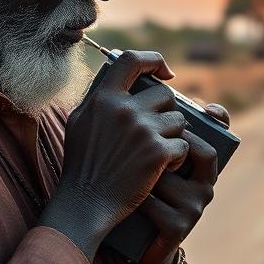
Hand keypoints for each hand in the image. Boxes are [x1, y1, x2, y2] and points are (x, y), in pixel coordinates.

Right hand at [40, 50, 187, 258]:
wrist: (86, 203)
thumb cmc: (83, 165)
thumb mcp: (80, 123)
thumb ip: (100, 98)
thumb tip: (120, 76)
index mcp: (103, 98)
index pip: (131, 60)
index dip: (154, 60)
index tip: (165, 71)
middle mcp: (123, 109)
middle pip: (165, 95)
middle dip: (166, 112)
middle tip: (157, 132)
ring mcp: (142, 130)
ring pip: (178, 120)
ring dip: (173, 136)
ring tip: (156, 153)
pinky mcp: (158, 152)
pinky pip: (183, 145)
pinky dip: (177, 158)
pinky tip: (161, 168)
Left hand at [135, 103, 228, 263]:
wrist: (141, 244)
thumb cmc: (145, 194)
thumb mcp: (155, 165)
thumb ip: (159, 138)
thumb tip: (154, 102)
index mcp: (203, 168)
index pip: (221, 138)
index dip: (220, 120)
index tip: (209, 109)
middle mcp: (206, 186)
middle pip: (205, 153)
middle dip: (177, 143)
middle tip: (150, 137)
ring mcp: (195, 208)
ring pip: (170, 177)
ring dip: (145, 174)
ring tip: (126, 171)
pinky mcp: (179, 228)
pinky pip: (155, 204)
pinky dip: (137, 199)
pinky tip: (125, 197)